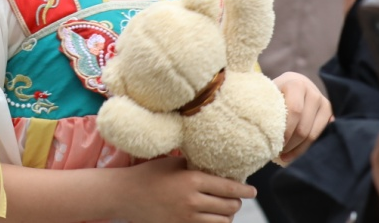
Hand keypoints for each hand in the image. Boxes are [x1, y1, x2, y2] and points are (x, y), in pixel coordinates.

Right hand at [122, 156, 255, 222]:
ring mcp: (187, 219)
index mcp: (192, 180)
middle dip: (236, 202)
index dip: (244, 190)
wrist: (126, 195)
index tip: (252, 190)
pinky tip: (214, 217)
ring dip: (227, 215)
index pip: (229, 188)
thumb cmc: (149, 174)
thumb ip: (195, 165)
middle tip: (235, 197)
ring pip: (222, 221)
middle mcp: (192, 201)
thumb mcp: (173, 163)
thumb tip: (218, 166)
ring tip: (224, 208)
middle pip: (229, 206)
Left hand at [274, 72, 332, 163]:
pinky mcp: (331, 116)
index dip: (285, 131)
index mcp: (297, 84)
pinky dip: (306, 149)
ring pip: (312, 135)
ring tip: (283, 156)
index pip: (294, 111)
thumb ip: (265, 104)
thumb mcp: (270, 92)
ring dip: (297, 149)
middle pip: (303, 128)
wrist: (296, 84)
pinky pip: (320, 138)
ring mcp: (325, 105)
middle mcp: (314, 93)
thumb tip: (256, 124)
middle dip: (289, 144)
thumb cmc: (277, 91)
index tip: (274, 143)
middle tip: (277, 153)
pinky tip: (294, 154)